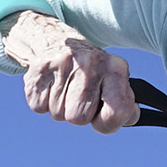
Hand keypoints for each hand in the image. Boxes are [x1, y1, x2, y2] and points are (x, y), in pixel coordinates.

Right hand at [2, 12, 139, 133]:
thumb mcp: (115, 82)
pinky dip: (44, 103)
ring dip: (61, 108)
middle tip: (81, 99)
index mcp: (116, 68)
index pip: (117, 111)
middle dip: (79, 115)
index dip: (108, 123)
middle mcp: (91, 63)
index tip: (102, 117)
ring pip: (58, 114)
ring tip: (66, 89)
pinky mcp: (40, 69)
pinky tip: (52, 86)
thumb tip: (128, 117)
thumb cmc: (93, 73)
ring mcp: (63, 64)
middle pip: (79, 118)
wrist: (59, 43)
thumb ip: (125, 106)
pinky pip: (38, 107)